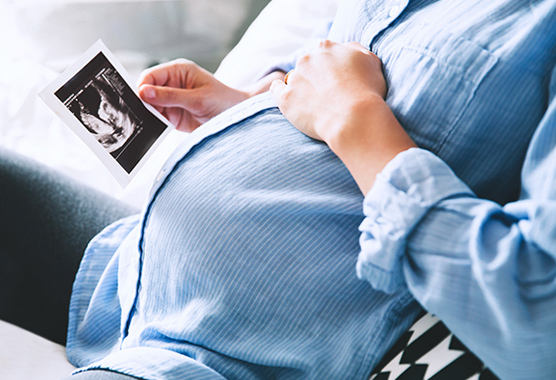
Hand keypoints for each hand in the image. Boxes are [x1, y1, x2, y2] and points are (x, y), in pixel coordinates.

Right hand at [137, 59, 249, 131]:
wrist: (237, 119)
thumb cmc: (223, 101)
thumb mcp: (198, 99)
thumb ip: (171, 96)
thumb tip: (144, 92)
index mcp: (178, 71)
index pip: (151, 75)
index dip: (143, 87)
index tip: (140, 100)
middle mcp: (172, 84)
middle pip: (147, 91)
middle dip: (144, 102)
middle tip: (144, 114)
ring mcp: (172, 100)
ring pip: (150, 106)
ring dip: (149, 115)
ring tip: (153, 122)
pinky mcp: (174, 116)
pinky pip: (158, 119)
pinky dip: (155, 124)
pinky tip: (157, 129)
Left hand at [271, 41, 415, 194]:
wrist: (353, 119)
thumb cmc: (367, 92)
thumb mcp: (371, 62)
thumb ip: (356, 51)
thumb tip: (347, 50)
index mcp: (326, 47)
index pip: (324, 53)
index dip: (330, 67)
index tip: (335, 79)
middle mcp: (307, 59)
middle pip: (308, 65)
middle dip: (315, 76)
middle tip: (326, 94)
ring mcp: (294, 78)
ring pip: (294, 78)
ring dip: (301, 87)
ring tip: (313, 103)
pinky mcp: (286, 98)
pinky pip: (276, 89)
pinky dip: (279, 90)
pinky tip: (284, 95)